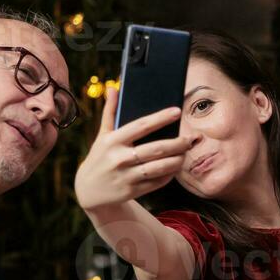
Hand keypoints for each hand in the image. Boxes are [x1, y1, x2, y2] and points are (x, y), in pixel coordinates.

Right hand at [74, 86, 187, 210]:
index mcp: (112, 141)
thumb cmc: (100, 157)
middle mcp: (119, 158)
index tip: (177, 111)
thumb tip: (113, 88)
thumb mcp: (102, 135)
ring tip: (186, 152)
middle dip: (177, 143)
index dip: (161, 118)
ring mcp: (126, 176)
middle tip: (190, 138)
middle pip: (156, 149)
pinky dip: (169, 174)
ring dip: (177, 159)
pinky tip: (176, 166)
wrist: (89, 190)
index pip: (141, 126)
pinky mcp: (132, 191)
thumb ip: (110, 112)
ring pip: (160, 167)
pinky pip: (157, 182)